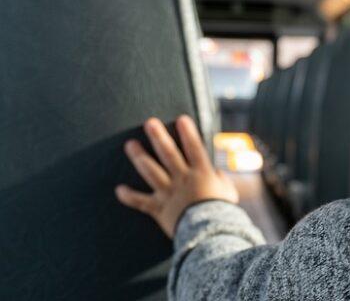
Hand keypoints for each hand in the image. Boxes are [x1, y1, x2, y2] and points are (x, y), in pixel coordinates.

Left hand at [115, 115, 238, 237]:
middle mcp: (183, 179)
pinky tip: (118, 189)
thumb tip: (217, 173)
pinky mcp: (160, 209)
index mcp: (202, 173)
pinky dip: (129, 197)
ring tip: (130, 144)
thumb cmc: (223, 212)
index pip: (194, 148)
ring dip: (139, 157)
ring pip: (151, 172)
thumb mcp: (228, 192)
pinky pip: (141, 202)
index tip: (181, 119)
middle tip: (149, 123)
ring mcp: (169, 193)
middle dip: (159, 137)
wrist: (211, 233)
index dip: (188, 133)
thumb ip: (221, 179)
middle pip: (168, 154)